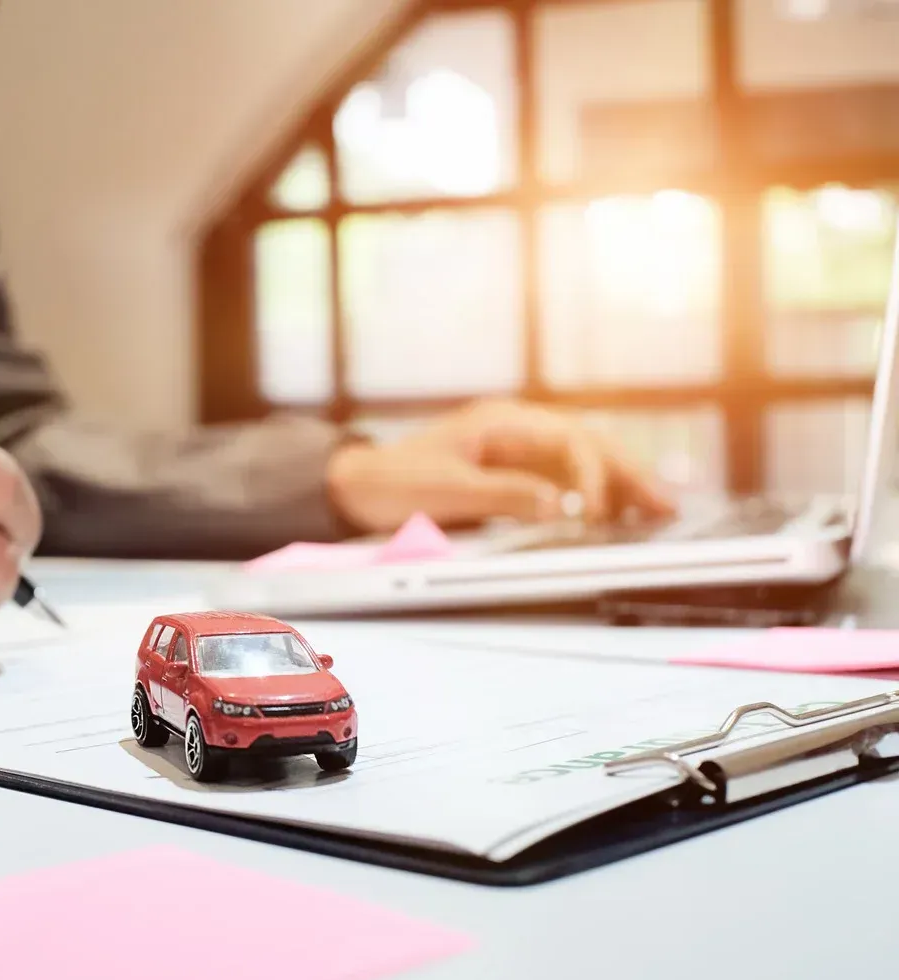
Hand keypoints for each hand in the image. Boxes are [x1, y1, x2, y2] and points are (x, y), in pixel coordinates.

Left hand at [325, 399, 674, 532]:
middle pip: (588, 446)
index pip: (567, 441)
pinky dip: (597, 498)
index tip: (596, 512)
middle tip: (668, 506)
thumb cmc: (390, 484)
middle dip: (629, 474)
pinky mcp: (515, 477)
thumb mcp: (446, 491)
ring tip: (663, 510)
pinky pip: (566, 484)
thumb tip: (561, 507)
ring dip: (622, 485)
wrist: (351, 488)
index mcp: (501, 422)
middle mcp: (517, 431)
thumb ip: (505, 496)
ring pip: (584, 463)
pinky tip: (622, 516)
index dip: (588, 476)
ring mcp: (518, 453)